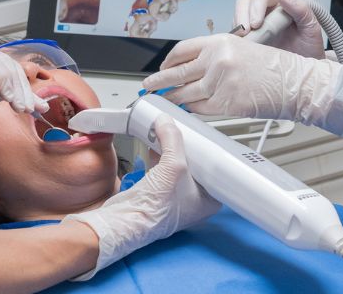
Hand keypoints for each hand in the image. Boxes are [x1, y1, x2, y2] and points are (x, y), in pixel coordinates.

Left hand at [0, 42, 47, 143]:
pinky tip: (36, 103)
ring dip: (24, 91)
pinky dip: (20, 93)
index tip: (16, 103)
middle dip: (18, 88)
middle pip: (5, 66)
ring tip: (36, 109)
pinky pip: (8, 81)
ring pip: (11, 73)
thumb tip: (11, 94)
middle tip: (26, 109)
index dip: (6, 82)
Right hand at [62, 117, 219, 279]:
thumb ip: (172, 139)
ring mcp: (176, 197)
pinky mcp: (159, 193)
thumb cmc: (156, 208)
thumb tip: (167, 122)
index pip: (216, 169)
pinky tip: (156, 144)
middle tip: (186, 131)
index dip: (209, 151)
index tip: (203, 135)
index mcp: (209, 201)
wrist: (126, 221)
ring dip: (171, 150)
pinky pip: (163, 169)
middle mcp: (195, 200)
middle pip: (196, 164)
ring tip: (170, 132)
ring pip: (178, 166)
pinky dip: (160, 156)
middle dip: (188, 147)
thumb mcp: (173, 166)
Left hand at [142, 34, 342, 136]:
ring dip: (172, 98)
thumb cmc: (274, 67)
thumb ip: (216, 56)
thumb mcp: (242, 49)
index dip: (168, 60)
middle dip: (159, 81)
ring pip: (185, 93)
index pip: (182, 50)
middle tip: (148, 86)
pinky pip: (200, 108)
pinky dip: (191, 109)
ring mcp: (220, 83)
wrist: (296, 84)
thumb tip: (193, 67)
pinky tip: (186, 109)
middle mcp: (217, 60)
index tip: (162, 67)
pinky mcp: (226, 104)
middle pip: (177, 72)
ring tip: (163, 101)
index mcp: (220, 42)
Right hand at [231, 0, 326, 58]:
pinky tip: (240, 48)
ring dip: (237, 27)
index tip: (257, 24)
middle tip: (246, 32)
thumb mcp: (312, 29)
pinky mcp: (246, 41)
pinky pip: (234, 35)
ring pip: (237, 17)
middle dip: (242, 14)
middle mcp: (264, 12)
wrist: (304, 75)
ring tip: (243, 41)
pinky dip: (234, 40)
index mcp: (279, 4)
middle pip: (244, 1)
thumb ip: (302, 9)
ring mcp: (253, 27)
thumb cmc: (309, 50)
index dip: (256, 5)